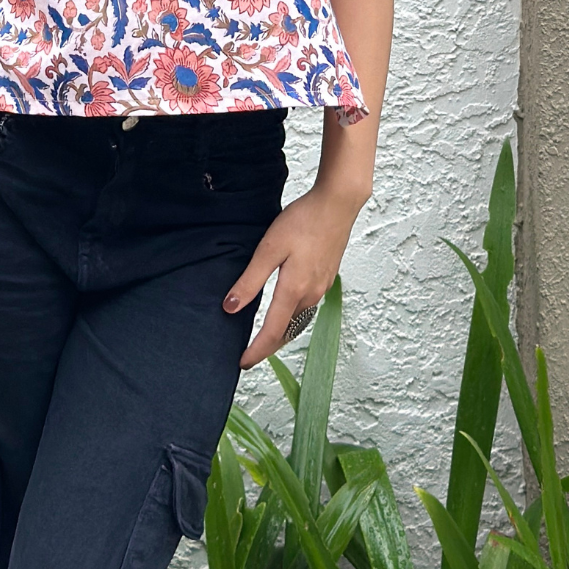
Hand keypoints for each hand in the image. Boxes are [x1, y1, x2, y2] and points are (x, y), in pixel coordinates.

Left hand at [223, 181, 365, 368]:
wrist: (337, 204)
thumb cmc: (303, 221)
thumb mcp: (269, 248)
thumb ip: (251, 280)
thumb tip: (231, 308)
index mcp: (294, 290)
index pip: (273, 332)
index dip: (256, 351)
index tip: (242, 363)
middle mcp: (311, 294)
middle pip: (287, 331)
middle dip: (268, 346)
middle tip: (249, 354)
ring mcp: (322, 287)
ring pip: (298, 320)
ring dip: (281, 333)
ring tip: (264, 337)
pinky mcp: (326, 277)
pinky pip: (307, 307)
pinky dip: (293, 317)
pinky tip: (285, 310)